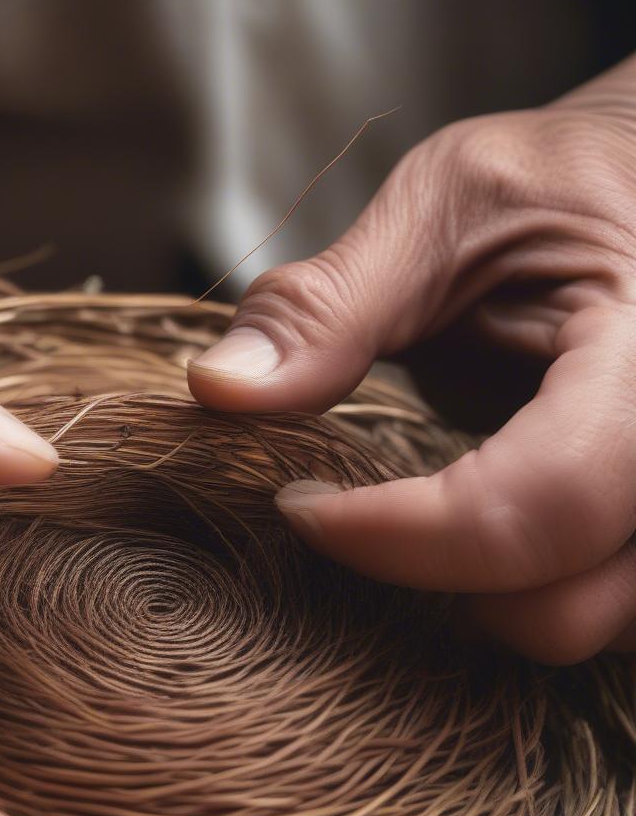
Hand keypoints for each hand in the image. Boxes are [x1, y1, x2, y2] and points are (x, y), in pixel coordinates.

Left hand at [188, 55, 635, 664]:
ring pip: (595, 633)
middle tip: (359, 512)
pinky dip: (535, 595)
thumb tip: (219, 388)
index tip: (299, 505)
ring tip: (434, 512)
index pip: (536, 507)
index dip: (395, 535)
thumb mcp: (443, 207)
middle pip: (567, 607)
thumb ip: (332, 307)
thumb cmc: (563, 182)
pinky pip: (612, 620)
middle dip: (435, 578)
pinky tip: (492, 524)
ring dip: (491, 598)